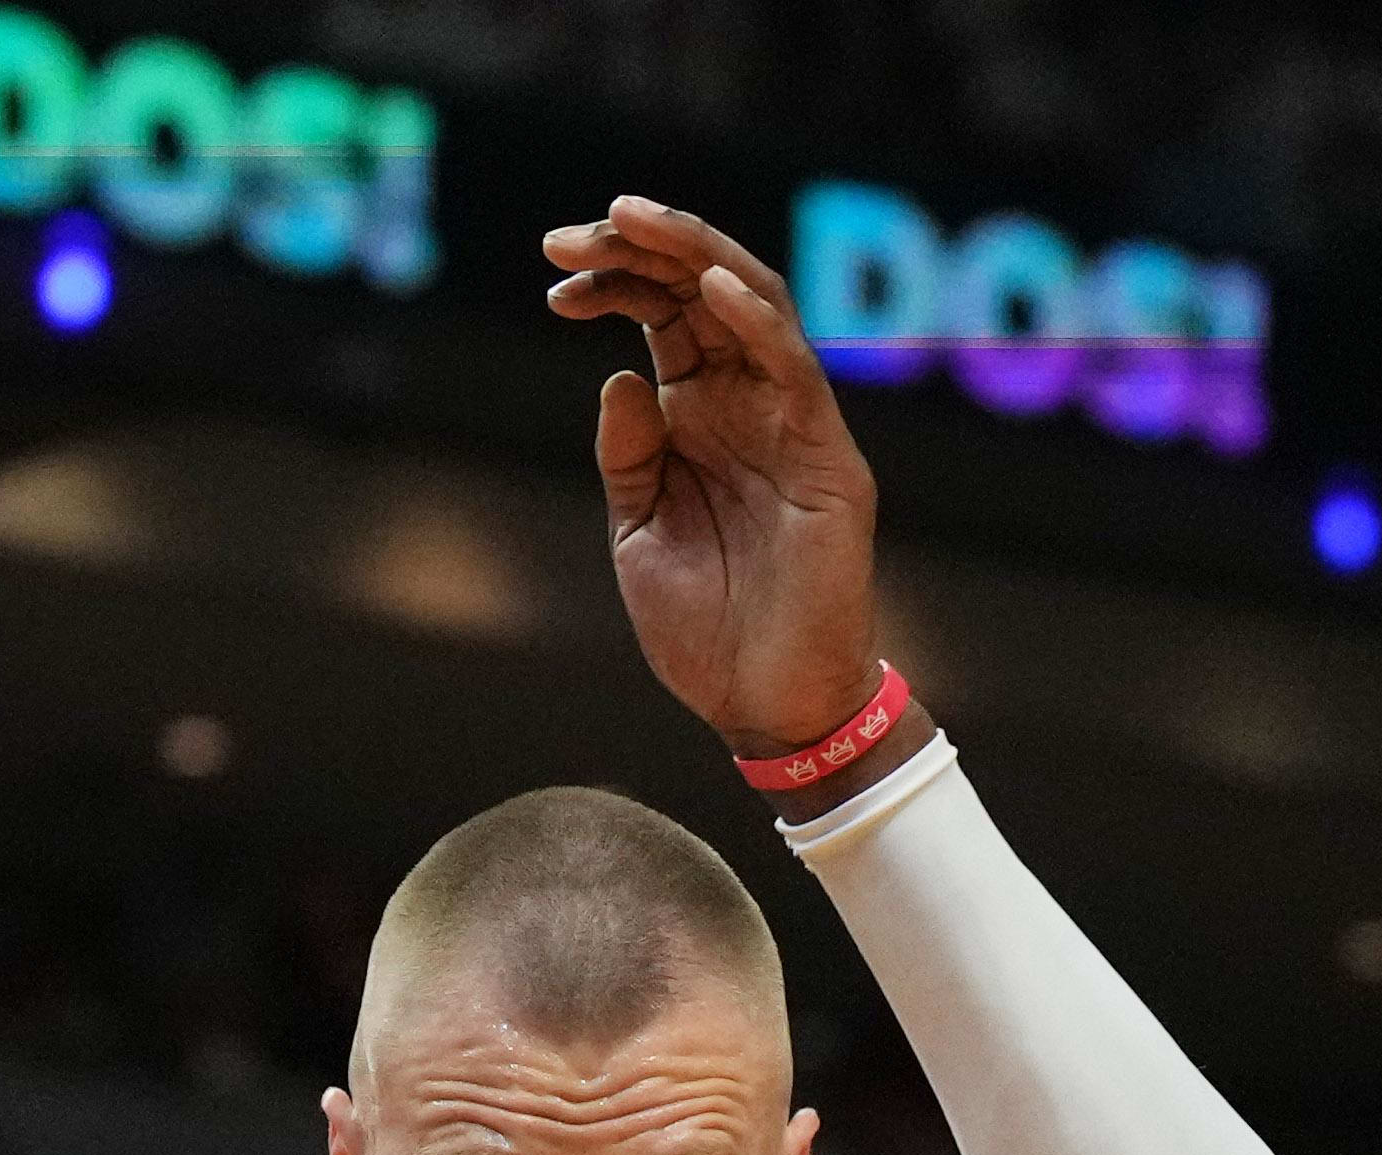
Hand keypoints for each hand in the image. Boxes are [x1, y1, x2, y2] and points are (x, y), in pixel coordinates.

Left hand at [548, 195, 888, 755]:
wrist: (762, 706)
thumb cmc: (706, 628)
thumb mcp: (638, 531)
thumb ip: (628, 456)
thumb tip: (616, 377)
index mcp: (699, 415)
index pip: (661, 315)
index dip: (613, 280)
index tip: (554, 273)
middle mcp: (747, 404)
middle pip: (701, 292)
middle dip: (640, 248)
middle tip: (574, 231)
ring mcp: (790, 425)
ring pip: (754, 307)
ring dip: (695, 255)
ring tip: (632, 220)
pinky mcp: (827, 461)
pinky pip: (795, 373)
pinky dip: (756, 324)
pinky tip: (710, 291)